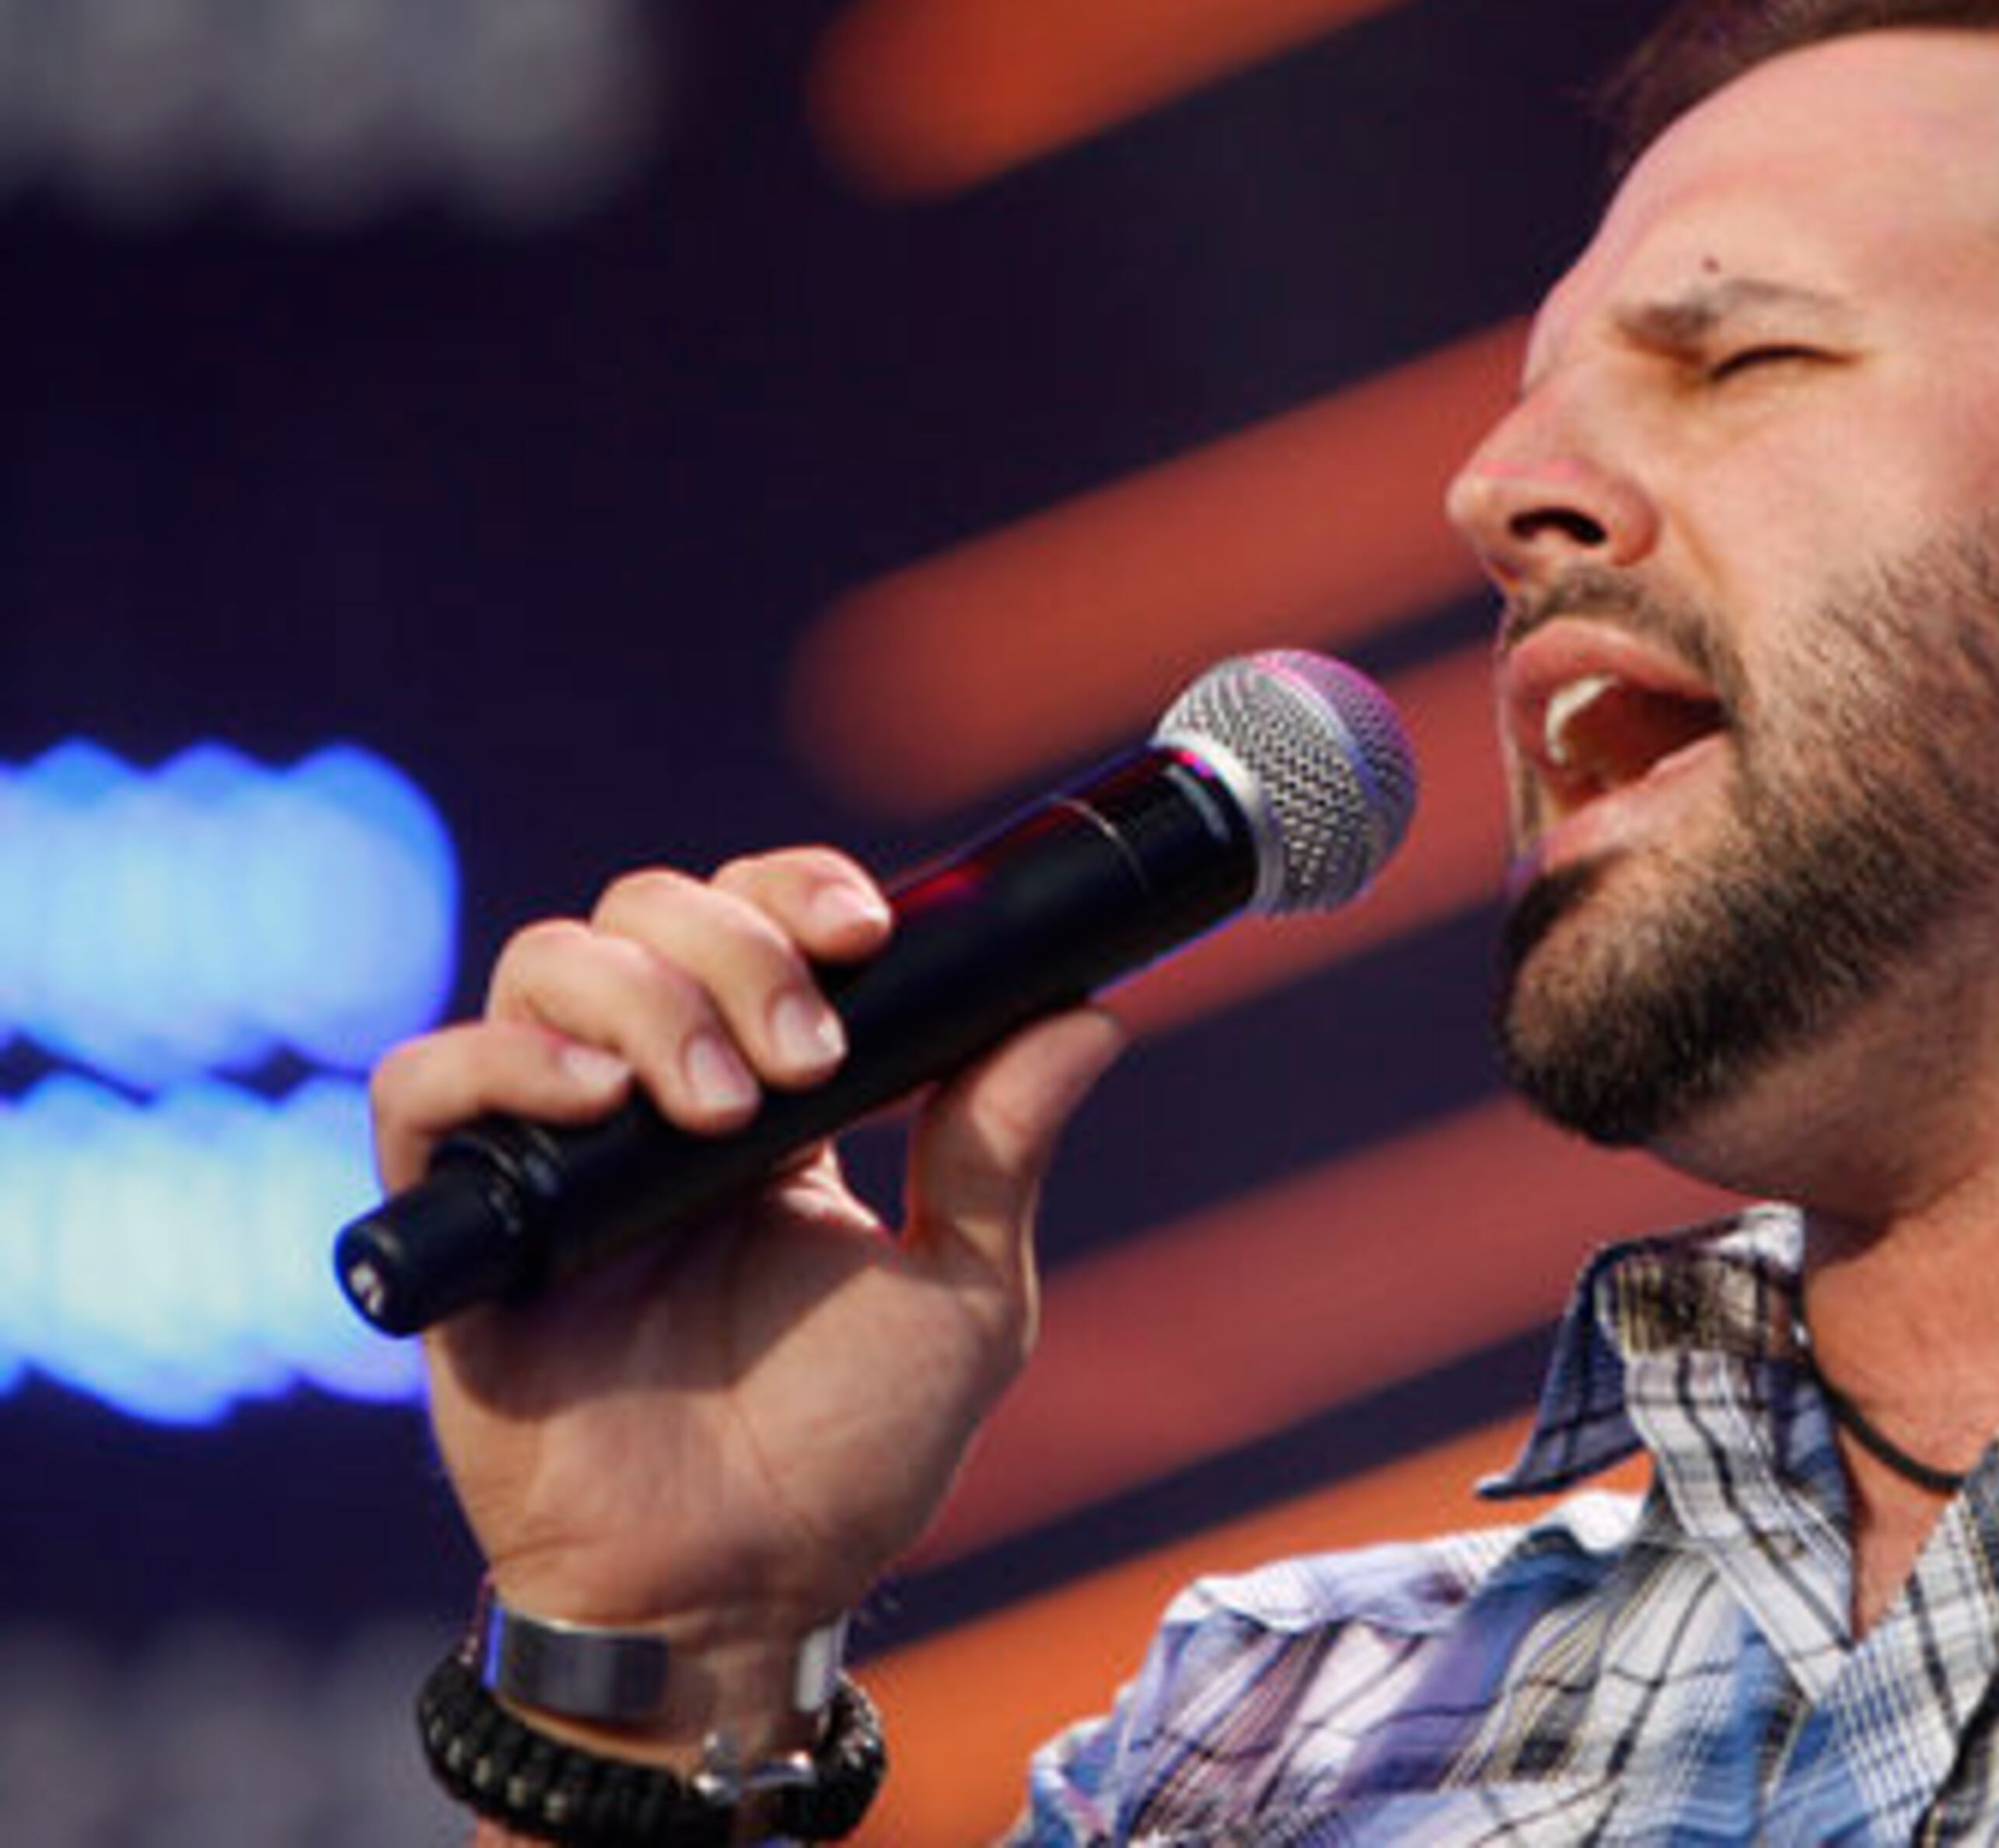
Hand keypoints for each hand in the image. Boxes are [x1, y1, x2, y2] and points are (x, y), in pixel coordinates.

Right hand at [370, 847, 1126, 1743]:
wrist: (744, 1591)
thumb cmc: (851, 1452)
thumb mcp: (962, 1291)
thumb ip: (1003, 1151)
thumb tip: (1089, 1018)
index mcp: (771, 1097)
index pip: (755, 918)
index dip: (798, 892)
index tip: (866, 933)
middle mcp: (652, 1101)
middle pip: (648, 913)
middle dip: (739, 950)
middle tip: (812, 1060)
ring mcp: (553, 1155)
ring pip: (547, 965)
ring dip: (645, 1000)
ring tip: (725, 1110)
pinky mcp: (467, 1230)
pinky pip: (422, 1088)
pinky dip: (497, 1061)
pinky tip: (593, 1101)